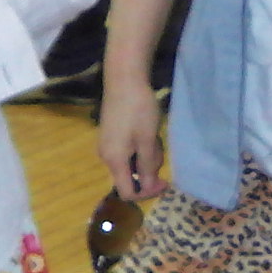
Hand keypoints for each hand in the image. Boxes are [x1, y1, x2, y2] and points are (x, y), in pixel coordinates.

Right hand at [97, 75, 166, 202]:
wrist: (124, 79)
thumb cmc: (138, 109)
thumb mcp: (148, 140)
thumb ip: (147, 166)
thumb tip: (149, 187)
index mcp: (114, 160)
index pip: (127, 192)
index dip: (147, 193)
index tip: (165, 182)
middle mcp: (106, 156)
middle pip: (130, 177)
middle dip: (149, 170)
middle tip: (159, 148)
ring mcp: (107, 145)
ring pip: (131, 163)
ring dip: (146, 156)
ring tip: (153, 135)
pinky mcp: (111, 135)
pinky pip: (127, 151)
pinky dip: (140, 147)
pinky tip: (146, 130)